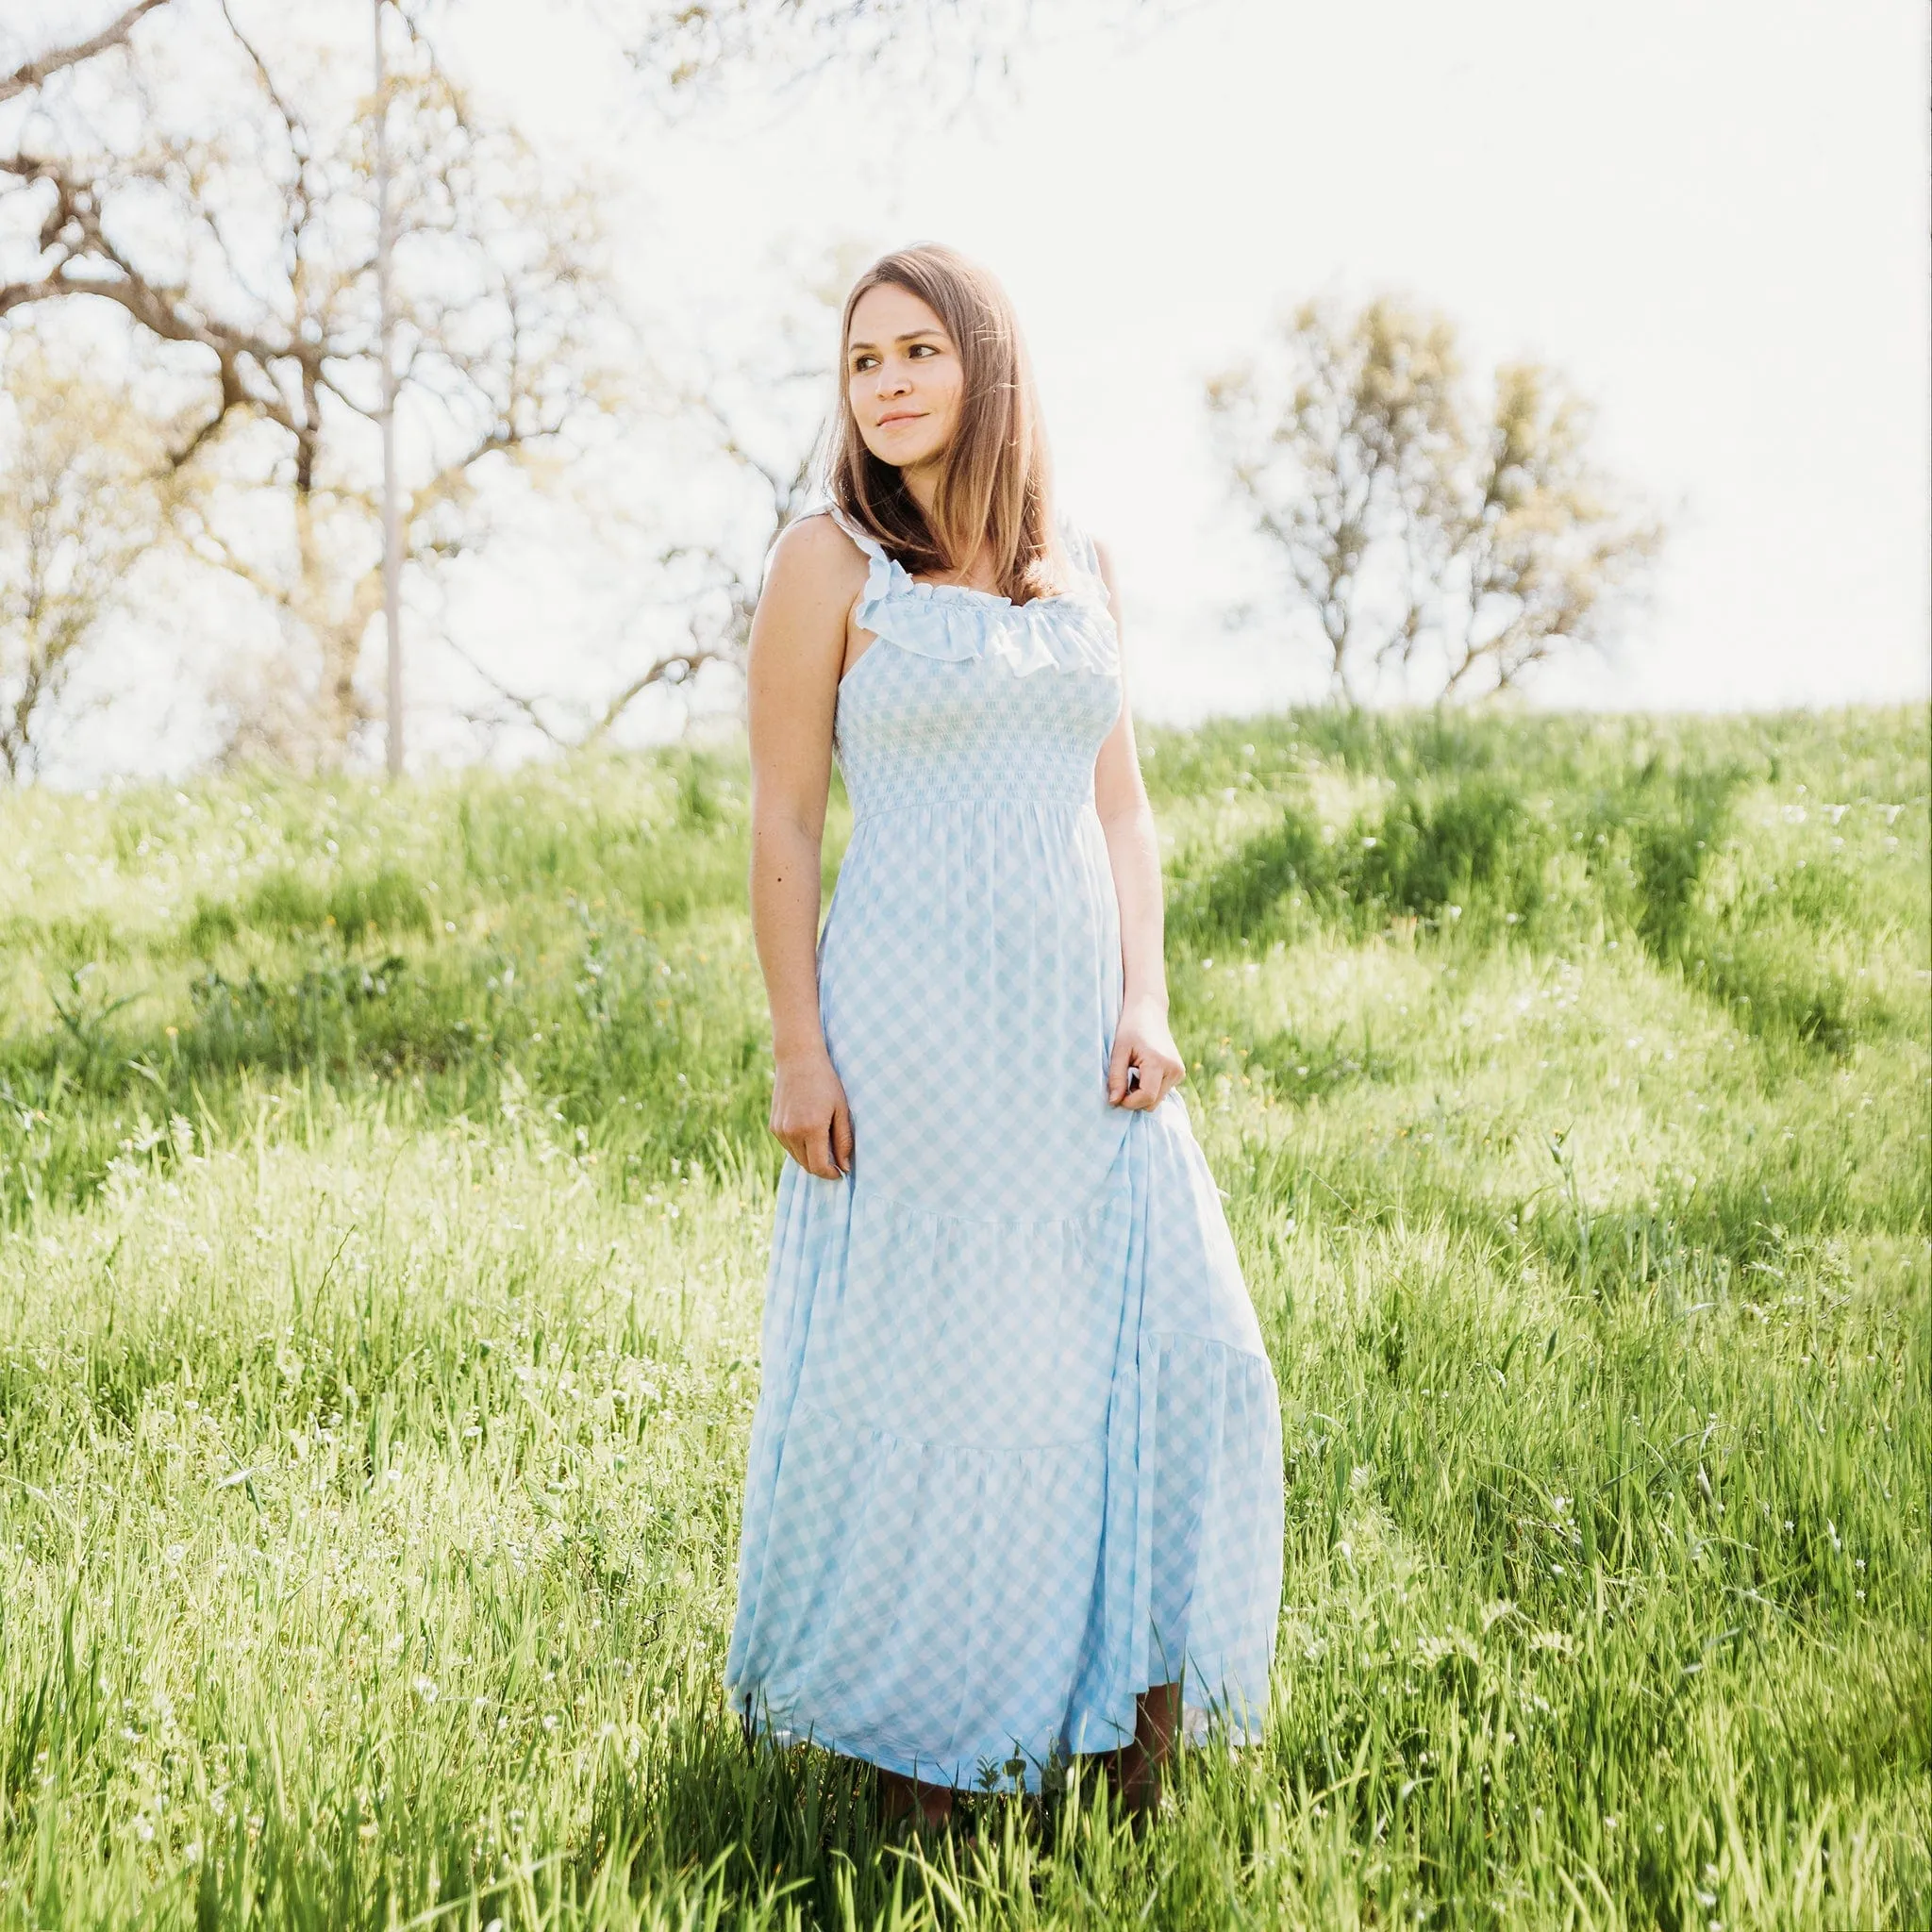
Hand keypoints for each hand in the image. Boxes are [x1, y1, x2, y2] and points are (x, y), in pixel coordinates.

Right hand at [770, 1045, 853, 1177]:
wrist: (798, 1060)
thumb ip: (843, 1140)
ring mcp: (779, 1130)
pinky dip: (800, 1147)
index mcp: (811, 1129)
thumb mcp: (841, 1110)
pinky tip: (810, 1131)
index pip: (818, 1167)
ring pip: (797, 1158)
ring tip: (824, 1141)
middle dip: (822, 1167)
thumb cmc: (825, 1082)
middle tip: (835, 1158)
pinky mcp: (773, 1126)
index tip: (841, 1171)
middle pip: (807, 1165)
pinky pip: (788, 1146)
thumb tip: (845, 1166)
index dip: (831, 1174)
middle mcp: (792, 1132)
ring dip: (810, 1157)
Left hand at [1107, 994, 1184, 1110]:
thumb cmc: (1130, 1029)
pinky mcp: (1179, 1073)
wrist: (1149, 1012)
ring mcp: (1179, 1072)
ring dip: (1142, 1093)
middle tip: (1123, 1081)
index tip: (1116, 1095)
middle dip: (1135, 1099)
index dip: (1129, 1102)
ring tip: (1133, 1073)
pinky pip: (1162, 1092)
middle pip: (1152, 1103)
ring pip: (1157, 1100)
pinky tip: (1142, 1072)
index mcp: (1159, 1062)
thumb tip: (1114, 1102)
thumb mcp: (1118, 1051)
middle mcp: (1174, 1069)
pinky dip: (1150, 1088)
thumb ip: (1116, 1077)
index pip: (1146, 1097)